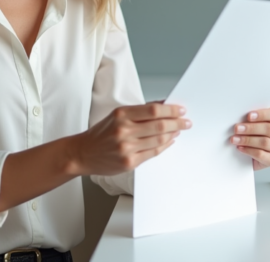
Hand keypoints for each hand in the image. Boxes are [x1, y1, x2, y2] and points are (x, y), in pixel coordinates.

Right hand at [70, 102, 191, 176]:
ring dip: (173, 134)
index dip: (171, 110)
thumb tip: (164, 106)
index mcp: (121, 115)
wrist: (83, 153)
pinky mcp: (129, 162)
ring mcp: (127, 147)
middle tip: (186, 121)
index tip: (181, 110)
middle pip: (159, 125)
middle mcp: (124, 130)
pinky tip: (170, 141)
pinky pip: (154, 152)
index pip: (153, 110)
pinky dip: (165, 145)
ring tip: (179, 130)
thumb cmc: (101, 133)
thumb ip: (140, 111)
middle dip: (177, 122)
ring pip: (159, 139)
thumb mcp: (117, 115)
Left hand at [231, 108, 269, 170]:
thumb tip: (238, 117)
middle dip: (251, 128)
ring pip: (265, 142)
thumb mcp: (247, 124)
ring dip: (247, 140)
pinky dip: (249, 151)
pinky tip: (240, 148)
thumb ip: (247, 119)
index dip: (262, 114)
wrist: (245, 155)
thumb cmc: (246, 134)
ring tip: (235, 139)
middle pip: (269, 129)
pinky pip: (261, 155)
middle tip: (237, 129)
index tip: (249, 116)